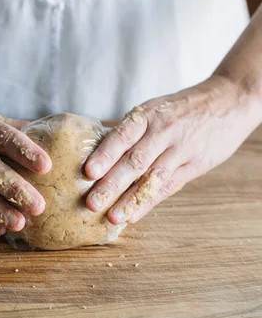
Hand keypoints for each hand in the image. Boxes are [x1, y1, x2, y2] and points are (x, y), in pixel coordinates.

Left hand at [85, 75, 261, 223]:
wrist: (229, 100)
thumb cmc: (183, 107)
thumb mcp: (156, 108)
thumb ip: (132, 130)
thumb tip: (98, 153)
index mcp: (149, 115)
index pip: (124, 135)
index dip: (106, 154)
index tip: (89, 171)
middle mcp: (164, 132)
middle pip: (135, 161)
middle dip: (112, 184)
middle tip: (92, 202)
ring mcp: (180, 150)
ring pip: (152, 178)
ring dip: (130, 200)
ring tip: (112, 217)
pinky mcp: (194, 165)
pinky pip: (169, 187)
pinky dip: (149, 202)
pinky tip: (134, 215)